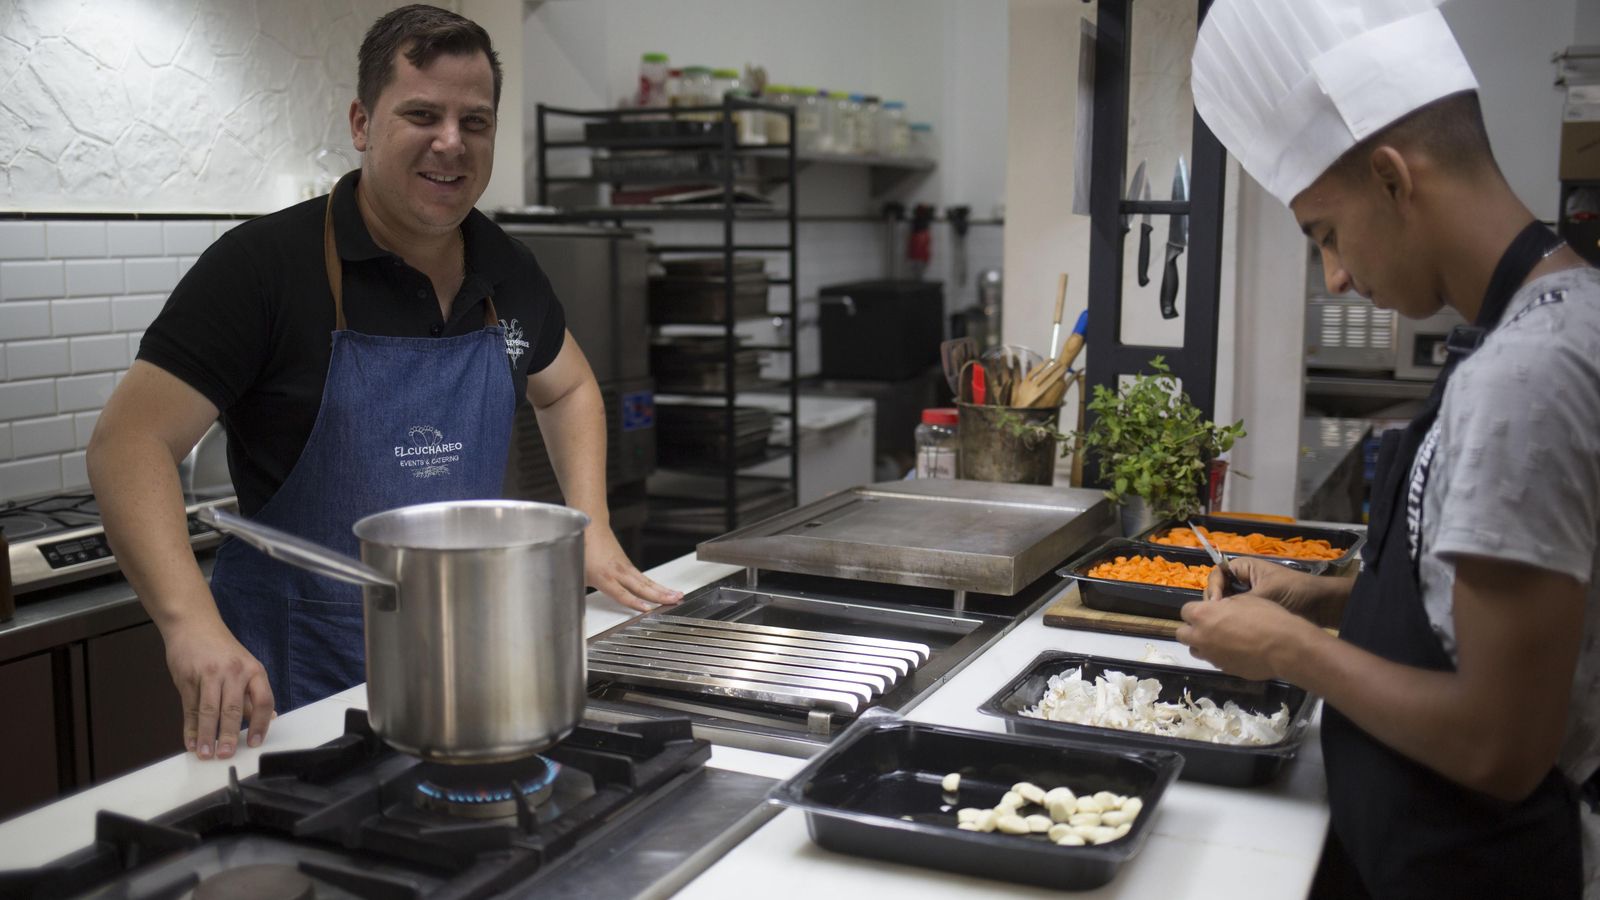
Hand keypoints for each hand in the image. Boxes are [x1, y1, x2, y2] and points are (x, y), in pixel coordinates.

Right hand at [163, 617, 274, 758]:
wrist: (193, 625)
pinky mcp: (187, 679)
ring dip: (207, 736)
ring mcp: (209, 675)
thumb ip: (252, 693)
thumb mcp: (245, 666)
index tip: (254, 742)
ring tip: (206, 754)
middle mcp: (233, 672)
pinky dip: (191, 728)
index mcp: (253, 670)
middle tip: (226, 755)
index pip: (263, 700)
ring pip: (209, 711)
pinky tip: (192, 742)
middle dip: (229, 735)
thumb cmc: (221, 649)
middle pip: (233, 709)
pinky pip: (190, 708)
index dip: (260, 724)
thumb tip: (268, 718)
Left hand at [584, 526, 682, 611]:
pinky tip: (665, 590)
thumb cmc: (582, 550)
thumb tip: (576, 603)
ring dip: (663, 589)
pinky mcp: (628, 565)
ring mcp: (625, 568)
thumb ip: (579, 591)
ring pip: (647, 581)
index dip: (635, 603)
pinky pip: (644, 578)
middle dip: (660, 595)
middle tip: (675, 601)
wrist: (592, 527)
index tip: (648, 609)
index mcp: (604, 577)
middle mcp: (618, 572)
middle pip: (642, 586)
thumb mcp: (576, 574)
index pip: (622, 593)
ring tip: (678, 595)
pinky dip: (656, 585)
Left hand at [1176, 593, 1311, 680]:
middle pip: (1182, 634)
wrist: (1283, 647)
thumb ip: (1224, 606)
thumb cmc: (1265, 617)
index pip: (1185, 611)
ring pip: (1195, 650)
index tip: (1208, 610)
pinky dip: (1219, 656)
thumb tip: (1219, 610)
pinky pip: (1214, 661)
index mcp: (1202, 615)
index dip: (1197, 610)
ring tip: (1222, 640)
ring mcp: (1211, 656)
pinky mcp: (1223, 670)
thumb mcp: (1244, 600)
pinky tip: (1236, 652)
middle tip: (1210, 626)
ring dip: (1203, 644)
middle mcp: (1200, 637)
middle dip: (1192, 629)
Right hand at [1205, 557, 1340, 626]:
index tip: (1215, 605)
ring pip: (1227, 604)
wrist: (1321, 605)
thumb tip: (1217, 611)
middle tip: (1217, 619)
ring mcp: (1249, 595)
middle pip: (1219, 590)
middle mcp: (1244, 580)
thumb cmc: (1294, 591)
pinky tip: (1233, 631)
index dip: (1212, 588)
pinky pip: (1238, 614)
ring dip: (1225, 614)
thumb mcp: (1265, 594)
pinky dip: (1234, 621)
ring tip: (1224, 627)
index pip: (1217, 574)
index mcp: (1244, 568)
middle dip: (1216, 604)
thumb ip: (1239, 601)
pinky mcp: (1256, 610)